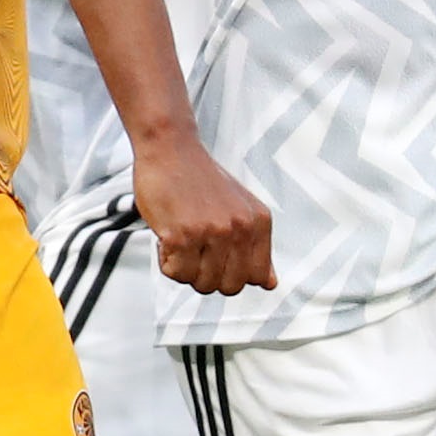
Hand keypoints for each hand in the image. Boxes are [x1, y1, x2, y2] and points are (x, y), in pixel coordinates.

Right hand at [133, 132, 277, 295]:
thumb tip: (270, 283)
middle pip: (229, 287)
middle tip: (195, 250)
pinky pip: (175, 274)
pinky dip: (166, 261)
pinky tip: (167, 236)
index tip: (217, 257)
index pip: (257, 278)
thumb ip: (256, 246)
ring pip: (201, 284)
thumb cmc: (200, 179)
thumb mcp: (241, 208)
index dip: (233, 274)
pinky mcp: (182, 235)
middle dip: (208, 275)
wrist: (170, 149)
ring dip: (185, 268)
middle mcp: (240, 228)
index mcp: (259, 222)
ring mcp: (211, 232)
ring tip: (181, 240)